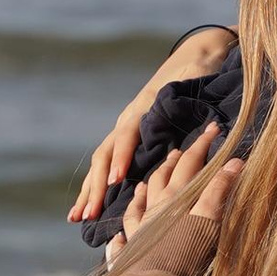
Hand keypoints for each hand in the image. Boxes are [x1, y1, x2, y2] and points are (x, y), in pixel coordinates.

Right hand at [68, 26, 235, 221]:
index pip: (127, 135)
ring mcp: (123, 131)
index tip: (118, 179)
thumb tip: (187, 116)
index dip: (122, 157)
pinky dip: (95, 188)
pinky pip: (106, 166)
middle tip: (90, 213)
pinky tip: (87, 210)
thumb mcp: (195, 82)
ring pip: (100, 164)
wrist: (195, 57)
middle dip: (97, 185)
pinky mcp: (126, 141)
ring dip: (89, 191)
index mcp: (143, 109)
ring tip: (78, 218)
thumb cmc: (198, 74)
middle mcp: (127, 121)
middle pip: (105, 154)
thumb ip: (186, 97)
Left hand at [113, 125, 242, 248]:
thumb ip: (219, 191)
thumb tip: (235, 162)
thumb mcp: (208, 222)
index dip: (203, 144)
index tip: (214, 128)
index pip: (190, 163)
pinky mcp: (130, 251)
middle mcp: (153, 209)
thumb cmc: (184, 257)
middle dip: (176, 160)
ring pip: (141, 200)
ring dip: (147, 186)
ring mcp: (139, 229)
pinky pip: (124, 234)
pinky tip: (120, 232)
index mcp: (175, 198)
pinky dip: (124, 226)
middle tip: (183, 150)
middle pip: (164, 176)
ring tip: (150, 179)